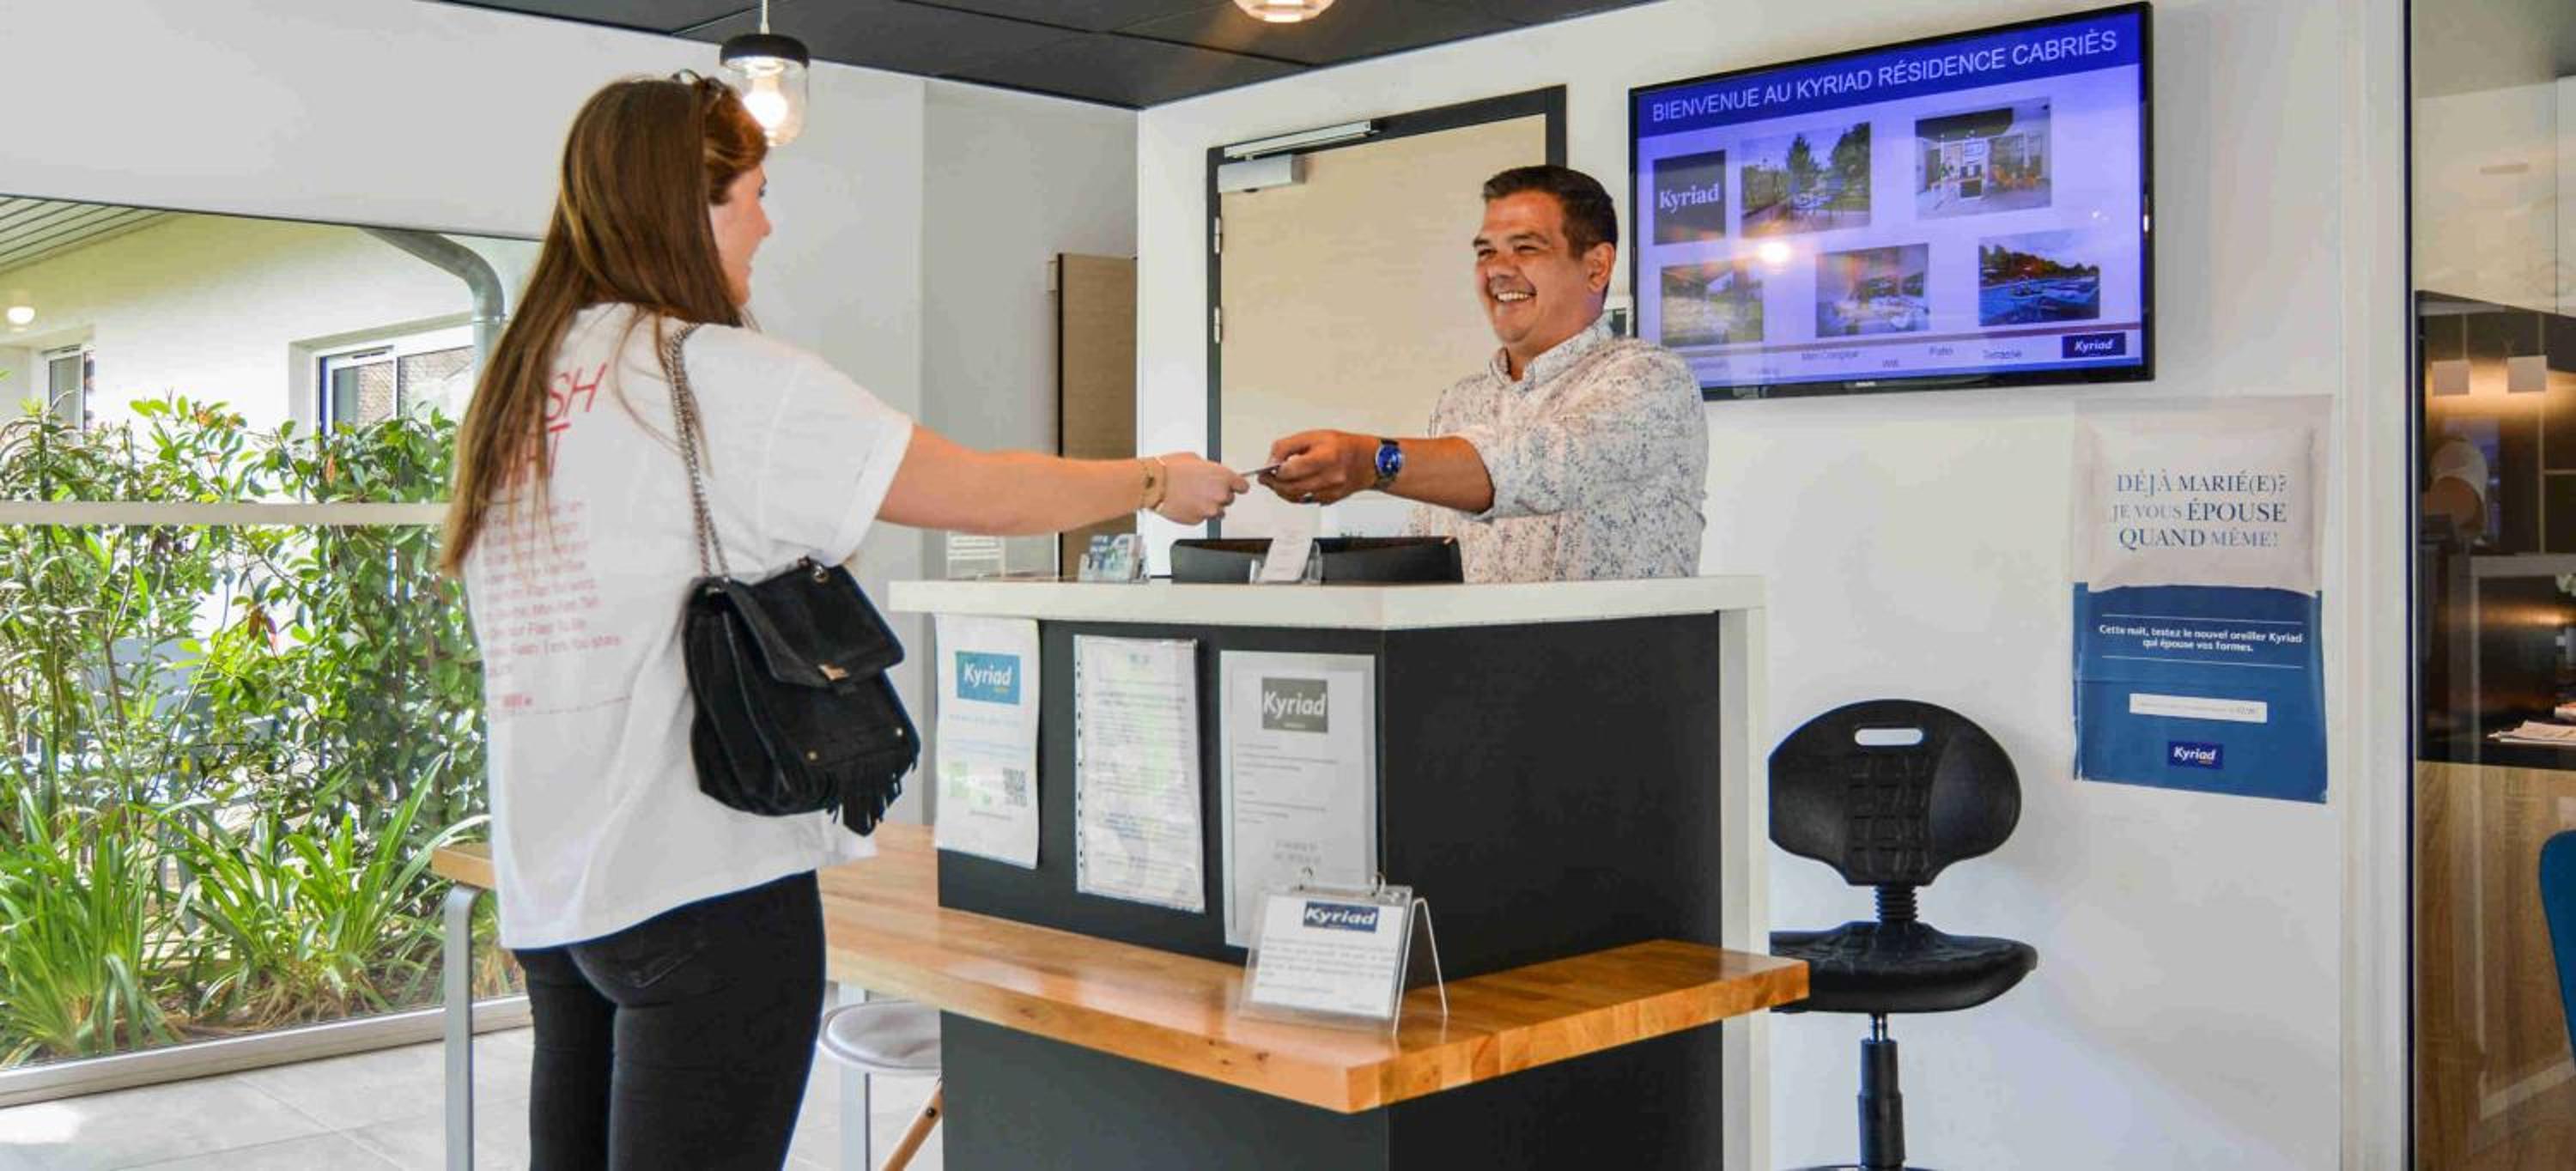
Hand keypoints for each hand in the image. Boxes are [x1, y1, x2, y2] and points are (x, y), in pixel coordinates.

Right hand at [1151, 453, 1247, 523]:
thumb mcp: (1196, 459)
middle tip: (1204, 488)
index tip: (1234, 486)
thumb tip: (1212, 472)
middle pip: (1229, 499)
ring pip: (1217, 511)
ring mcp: (1209, 510)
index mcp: (1223, 477)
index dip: (1237, 485)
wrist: (1155, 484)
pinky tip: (1187, 502)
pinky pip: (1203, 518)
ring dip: (1210, 505)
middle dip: (1219, 494)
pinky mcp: (1197, 520)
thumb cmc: (1171, 470)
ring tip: (1194, 496)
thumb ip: (1211, 468)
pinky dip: (1197, 512)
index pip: (1243, 486)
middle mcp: (1219, 495)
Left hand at [1260, 430, 1376, 505]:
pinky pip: (1304, 501)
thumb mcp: (1314, 436)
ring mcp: (1330, 491)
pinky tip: (1291, 486)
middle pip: (1290, 487)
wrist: (1369, 462)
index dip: (1275, 470)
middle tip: (1266, 477)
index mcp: (1324, 457)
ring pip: (1295, 497)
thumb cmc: (1343, 446)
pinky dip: (1294, 495)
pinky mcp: (1329, 499)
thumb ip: (1288, 447)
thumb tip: (1271, 460)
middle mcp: (1329, 477)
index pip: (1290, 470)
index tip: (1268, 468)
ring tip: (1277, 481)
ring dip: (1281, 491)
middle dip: (1274, 483)